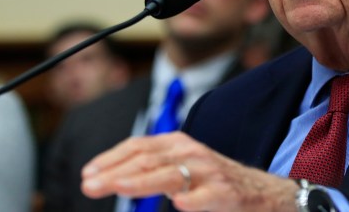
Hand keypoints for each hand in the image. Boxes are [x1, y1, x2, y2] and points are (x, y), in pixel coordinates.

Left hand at [81, 132, 297, 211]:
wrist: (260, 191)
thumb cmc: (213, 181)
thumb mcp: (181, 167)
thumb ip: (153, 168)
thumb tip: (112, 177)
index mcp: (177, 144)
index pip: (138, 146)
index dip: (111, 158)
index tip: (88, 172)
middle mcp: (191, 152)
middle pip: (148, 159)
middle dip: (115, 172)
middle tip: (89, 185)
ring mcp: (207, 172)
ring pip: (170, 175)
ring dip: (141, 182)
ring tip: (118, 187)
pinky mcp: (224, 192)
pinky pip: (204, 197)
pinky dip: (191, 200)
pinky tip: (179, 204)